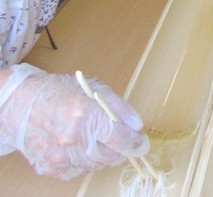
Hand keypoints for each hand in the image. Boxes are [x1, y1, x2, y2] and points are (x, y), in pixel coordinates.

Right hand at [0, 64, 148, 178]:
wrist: (22, 106)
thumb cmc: (60, 92)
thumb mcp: (94, 88)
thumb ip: (118, 107)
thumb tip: (136, 126)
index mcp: (85, 113)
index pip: (120, 137)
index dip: (136, 143)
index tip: (143, 144)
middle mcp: (72, 138)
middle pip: (111, 155)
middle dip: (120, 147)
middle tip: (118, 137)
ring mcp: (60, 156)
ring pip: (97, 164)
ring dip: (103, 153)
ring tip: (94, 137)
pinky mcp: (52, 168)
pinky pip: (80, 170)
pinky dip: (85, 160)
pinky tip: (79, 145)